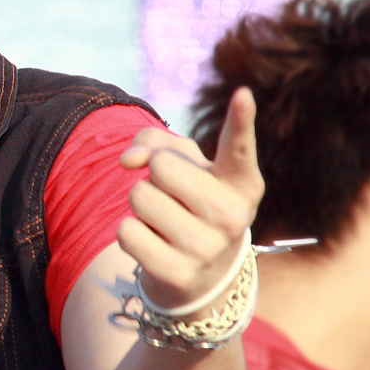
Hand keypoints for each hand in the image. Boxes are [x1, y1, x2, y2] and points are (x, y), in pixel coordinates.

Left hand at [116, 87, 262, 312]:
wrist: (201, 276)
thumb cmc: (190, 203)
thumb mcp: (183, 166)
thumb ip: (155, 143)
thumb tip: (128, 160)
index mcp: (242, 183)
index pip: (238, 146)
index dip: (240, 119)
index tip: (242, 93)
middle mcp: (233, 215)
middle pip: (161, 166)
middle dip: (154, 176)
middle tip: (173, 199)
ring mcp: (208, 248)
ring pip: (139, 196)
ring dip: (141, 207)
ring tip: (166, 224)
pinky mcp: (179, 274)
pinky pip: (126, 231)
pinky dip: (131, 234)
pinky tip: (156, 246)